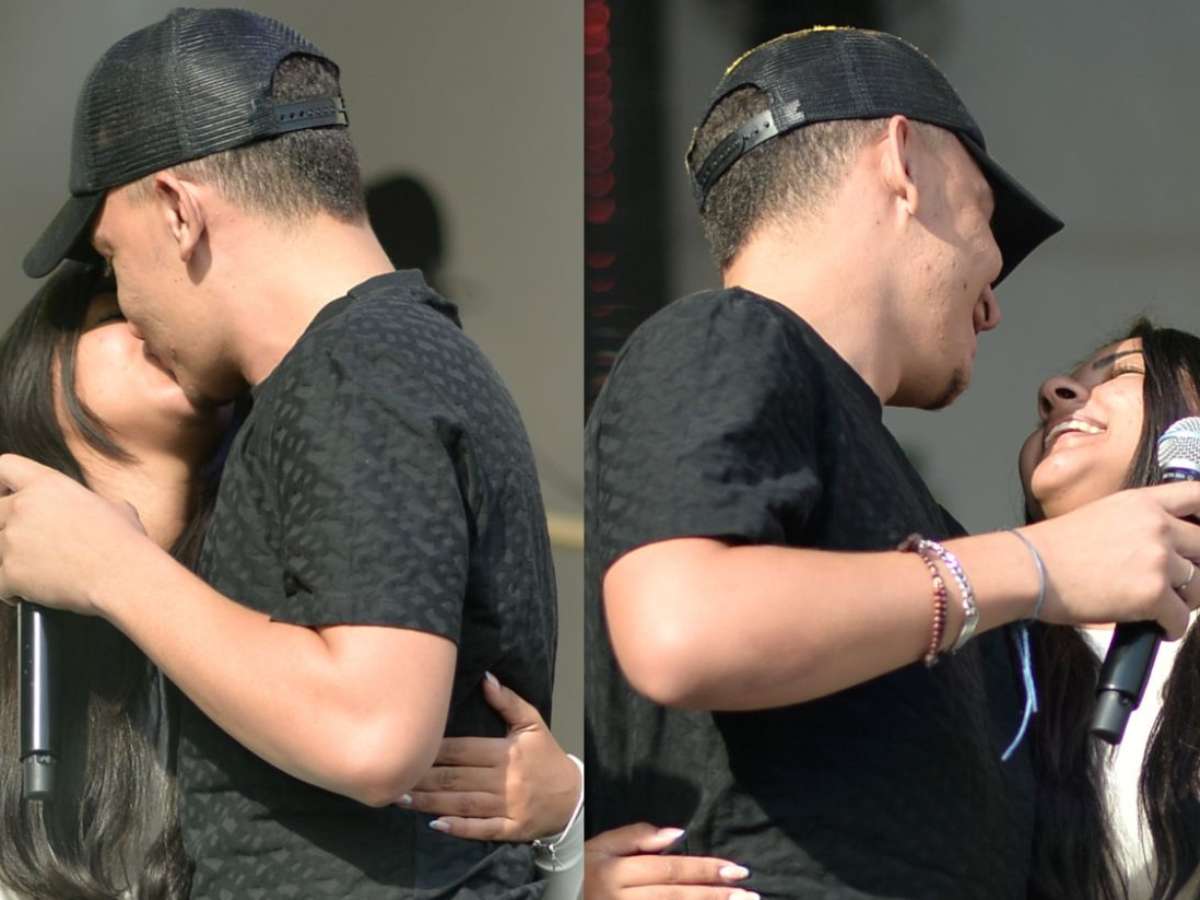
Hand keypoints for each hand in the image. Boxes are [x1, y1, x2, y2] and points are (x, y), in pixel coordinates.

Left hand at [0, 454, 148, 614]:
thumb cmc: (126, 543)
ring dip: (11, 561)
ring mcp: (13, 540)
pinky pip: (0, 584)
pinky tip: (30, 593)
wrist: (124, 576)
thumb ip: (91, 504)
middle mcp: (24, 507)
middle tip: (28, 544)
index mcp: (48, 485)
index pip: (5, 466)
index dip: (1, 483)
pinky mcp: (11, 573)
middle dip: (7, 529)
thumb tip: (98, 509)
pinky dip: (13, 590)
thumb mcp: (116, 508)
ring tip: (37, 573)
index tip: (7, 496)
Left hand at [401, 672, 580, 840]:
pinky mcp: (511, 830)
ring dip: (430, 802)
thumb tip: (486, 679)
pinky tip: (435, 825)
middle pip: (457, 778)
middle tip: (394, 775)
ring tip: (402, 799)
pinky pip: (482, 829)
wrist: (574, 797)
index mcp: (507, 753)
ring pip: (463, 804)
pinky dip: (459, 828)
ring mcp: (508, 807)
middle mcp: (506, 780)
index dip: (435, 751)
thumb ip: (508, 702)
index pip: (463, 750)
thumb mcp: (533, 724)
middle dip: (424, 778)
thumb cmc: (547, 757)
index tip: (411, 748)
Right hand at [584, 823, 758, 898]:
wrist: (558, 897)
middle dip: (715, 895)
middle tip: (749, 894)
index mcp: (617, 872)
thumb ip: (637, 836)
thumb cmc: (581, 869)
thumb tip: (676, 834)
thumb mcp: (601, 844)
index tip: (735, 869)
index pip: (670, 870)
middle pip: (677, 897)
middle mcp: (623, 899)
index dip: (703, 869)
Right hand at [1023, 481, 1199, 638]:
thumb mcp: (1101, 515)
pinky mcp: (1153, 594)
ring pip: (1199, 586)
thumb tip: (1160, 548)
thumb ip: (1138, 523)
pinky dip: (1171, 628)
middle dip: (1196, 570)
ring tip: (1161, 608)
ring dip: (1184, 601)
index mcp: (1143, 503)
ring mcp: (1158, 560)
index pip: (1198, 497)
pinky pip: (1181, 618)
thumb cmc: (1053, 548)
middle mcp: (1157, 526)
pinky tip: (1156, 628)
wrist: (1029, 568)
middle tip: (1176, 585)